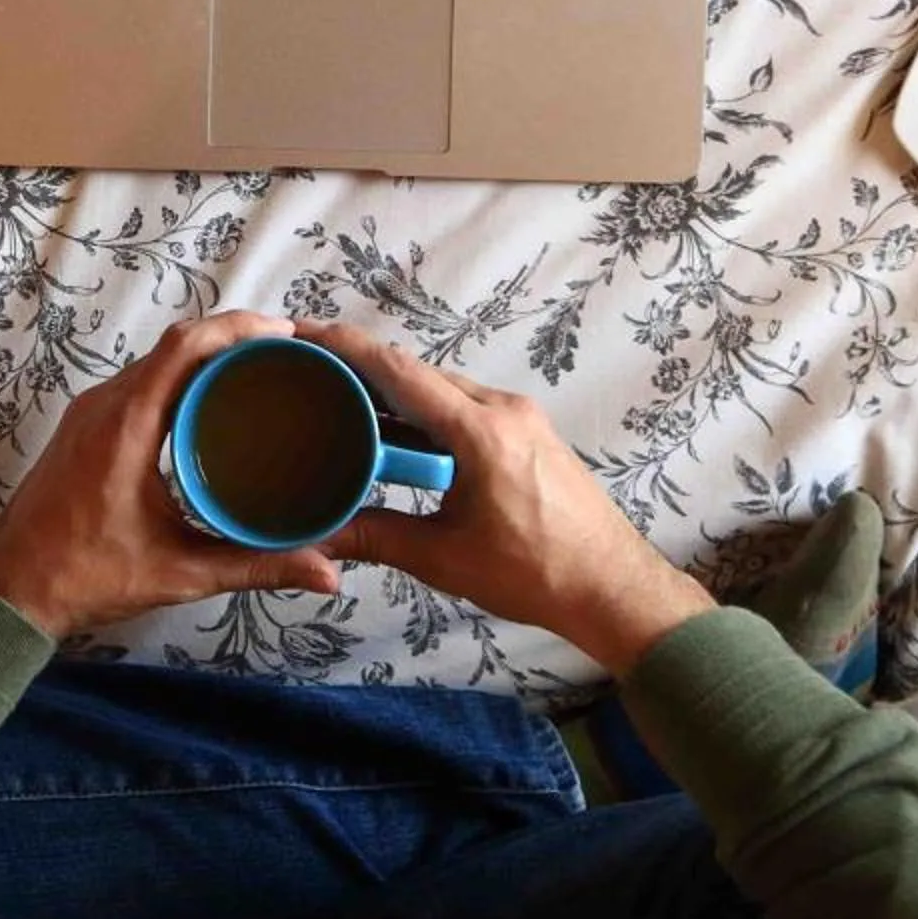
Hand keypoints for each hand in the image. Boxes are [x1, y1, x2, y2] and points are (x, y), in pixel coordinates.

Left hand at [0, 312, 343, 637]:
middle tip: (287, 353)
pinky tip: (211, 401)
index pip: (185, 347)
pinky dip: (180, 378)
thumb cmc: (84, 578)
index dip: (238, 328)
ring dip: (206, 357)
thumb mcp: (179, 571)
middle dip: (233, 339)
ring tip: (260, 370)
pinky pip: (139, 383)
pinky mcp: (85, 427)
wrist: (9, 592)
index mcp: (126, 427)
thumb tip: (327, 573)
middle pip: (175, 345)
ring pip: (156, 362)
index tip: (285, 332)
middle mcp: (105, 407)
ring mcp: (90, 413)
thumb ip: (255, 567)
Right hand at [299, 322, 712, 675]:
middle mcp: (503, 408)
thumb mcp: (444, 557)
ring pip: (443, 390)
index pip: (401, 372)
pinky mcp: (528, 434)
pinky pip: (465, 408)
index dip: (348, 348)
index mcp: (481, 430)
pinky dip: (426, 414)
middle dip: (363, 369)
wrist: (612, 585)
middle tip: (311, 372)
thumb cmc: (535, 572)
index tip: (305, 333)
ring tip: (342, 402)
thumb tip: (315, 535)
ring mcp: (520, 417)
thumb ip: (376, 536)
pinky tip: (397, 435)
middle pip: (419, 374)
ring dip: (396, 395)